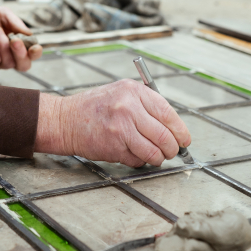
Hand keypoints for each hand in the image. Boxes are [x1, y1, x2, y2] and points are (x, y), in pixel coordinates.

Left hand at [0, 5, 42, 70]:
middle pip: (24, 65)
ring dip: (2, 44)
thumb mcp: (3, 14)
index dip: (36, 53)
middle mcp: (9, 56)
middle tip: (14, 40)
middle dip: (21, 53)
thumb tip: (30, 35)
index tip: (35, 46)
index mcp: (17, 44)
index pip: (32, 55)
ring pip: (7, 62)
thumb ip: (17, 24)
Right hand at [35, 80, 190, 166]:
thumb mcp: (121, 93)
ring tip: (155, 156)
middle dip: (173, 148)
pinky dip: (140, 161)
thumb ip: (145, 105)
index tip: (184, 139)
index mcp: (133, 91)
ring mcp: (121, 128)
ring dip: (159, 158)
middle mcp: (129, 107)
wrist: (66, 120)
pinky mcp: (114, 146)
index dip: (180, 130)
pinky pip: (138, 159)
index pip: (167, 113)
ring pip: (154, 151)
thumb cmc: (95, 108)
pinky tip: (132, 153)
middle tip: (172, 152)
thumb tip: (174, 127)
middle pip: (165, 135)